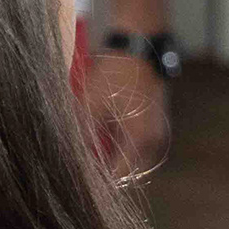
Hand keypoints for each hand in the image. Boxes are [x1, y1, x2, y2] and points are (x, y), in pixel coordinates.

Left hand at [81, 46, 170, 178]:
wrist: (139, 46)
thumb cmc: (114, 73)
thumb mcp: (90, 105)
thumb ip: (83, 136)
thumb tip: (72, 160)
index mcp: (139, 139)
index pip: (118, 176)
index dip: (98, 182)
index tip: (79, 181)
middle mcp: (153, 141)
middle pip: (127, 171)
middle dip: (105, 171)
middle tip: (82, 166)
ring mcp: (157, 133)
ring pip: (132, 159)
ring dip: (113, 158)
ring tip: (91, 150)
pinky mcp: (155, 124)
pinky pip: (137, 146)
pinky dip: (121, 146)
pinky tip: (104, 136)